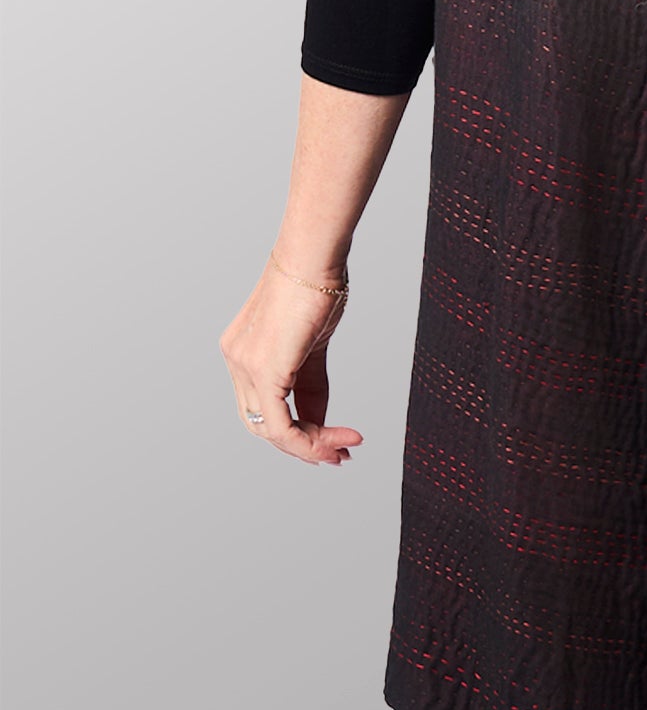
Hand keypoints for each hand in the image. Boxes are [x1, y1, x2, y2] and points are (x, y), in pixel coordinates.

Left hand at [219, 256, 363, 464]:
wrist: (316, 256)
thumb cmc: (319, 285)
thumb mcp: (314, 344)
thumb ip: (310, 384)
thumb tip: (319, 421)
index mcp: (242, 351)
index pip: (263, 406)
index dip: (297, 429)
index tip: (332, 439)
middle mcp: (236, 361)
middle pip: (263, 425)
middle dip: (304, 444)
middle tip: (339, 453)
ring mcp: (244, 368)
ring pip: (272, 432)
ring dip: (313, 446)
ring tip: (347, 446)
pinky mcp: (263, 372)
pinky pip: (281, 427)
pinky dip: (310, 441)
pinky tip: (339, 439)